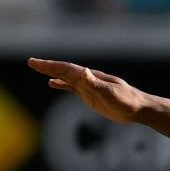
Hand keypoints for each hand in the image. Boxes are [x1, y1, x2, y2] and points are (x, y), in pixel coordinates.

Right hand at [28, 58, 146, 123]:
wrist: (139, 108)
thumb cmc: (127, 100)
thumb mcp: (111, 92)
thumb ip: (95, 83)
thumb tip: (83, 71)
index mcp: (91, 76)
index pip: (67, 69)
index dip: (51, 66)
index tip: (36, 63)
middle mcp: (88, 79)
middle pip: (63, 71)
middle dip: (47, 67)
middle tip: (31, 61)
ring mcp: (88, 87)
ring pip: (66, 78)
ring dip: (51, 73)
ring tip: (38, 68)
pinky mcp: (90, 96)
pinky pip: (72, 88)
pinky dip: (61, 85)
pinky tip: (52, 84)